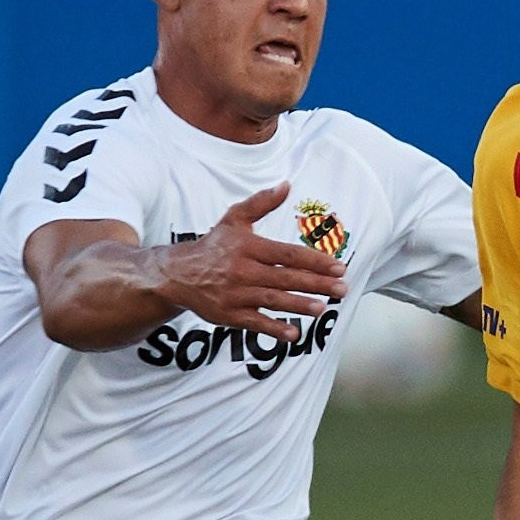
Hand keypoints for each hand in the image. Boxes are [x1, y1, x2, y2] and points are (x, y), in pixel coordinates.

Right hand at [158, 184, 349, 339]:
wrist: (176, 274)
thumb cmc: (213, 246)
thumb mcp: (233, 219)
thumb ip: (261, 203)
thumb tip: (287, 185)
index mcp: (248, 247)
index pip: (287, 254)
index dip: (315, 261)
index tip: (339, 267)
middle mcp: (242, 270)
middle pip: (285, 278)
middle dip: (316, 284)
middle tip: (342, 289)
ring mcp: (235, 294)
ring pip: (272, 300)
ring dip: (298, 305)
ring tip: (322, 308)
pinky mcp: (228, 315)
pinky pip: (254, 323)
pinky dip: (273, 329)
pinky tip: (294, 334)